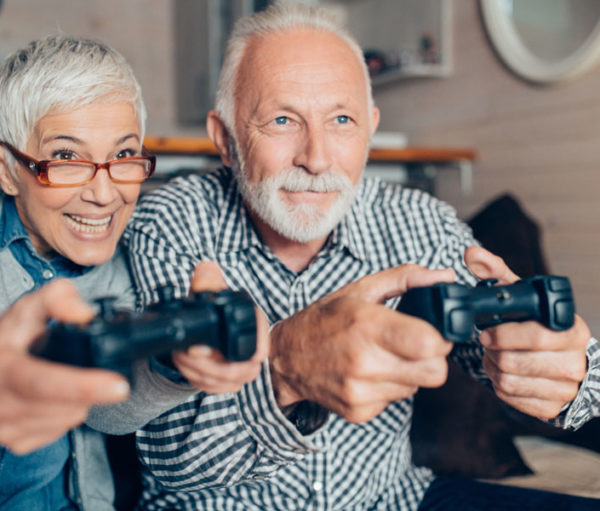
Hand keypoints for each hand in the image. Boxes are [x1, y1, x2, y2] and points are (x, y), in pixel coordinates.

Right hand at [0, 280, 129, 453]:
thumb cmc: (7, 338)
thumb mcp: (27, 308)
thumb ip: (58, 298)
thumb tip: (85, 314)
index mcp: (2, 367)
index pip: (44, 383)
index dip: (84, 386)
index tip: (119, 386)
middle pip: (64, 407)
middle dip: (91, 391)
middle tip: (108, 378)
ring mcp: (4, 427)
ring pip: (65, 420)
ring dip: (81, 403)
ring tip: (75, 380)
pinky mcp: (14, 442)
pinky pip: (58, 432)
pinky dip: (68, 415)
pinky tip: (61, 398)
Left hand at [171, 261, 268, 392]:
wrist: (212, 326)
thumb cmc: (215, 308)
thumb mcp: (210, 292)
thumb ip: (208, 281)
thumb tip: (206, 270)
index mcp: (258, 327)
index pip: (258, 350)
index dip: (230, 353)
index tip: (198, 349)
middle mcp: (257, 352)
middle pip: (236, 372)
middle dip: (203, 364)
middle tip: (182, 352)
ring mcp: (245, 370)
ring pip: (223, 383)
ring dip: (195, 371)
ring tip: (179, 355)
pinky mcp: (231, 383)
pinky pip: (215, 389)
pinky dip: (195, 379)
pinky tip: (184, 365)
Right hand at [269, 264, 455, 422]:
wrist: (284, 358)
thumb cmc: (323, 319)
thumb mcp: (359, 289)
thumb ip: (406, 278)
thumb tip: (445, 277)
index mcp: (366, 325)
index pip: (430, 344)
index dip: (441, 337)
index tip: (433, 329)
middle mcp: (364, 362)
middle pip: (435, 373)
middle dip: (433, 358)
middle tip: (415, 345)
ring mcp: (360, 391)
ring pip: (418, 386)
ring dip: (410, 371)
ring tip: (383, 355)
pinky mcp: (358, 411)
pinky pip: (396, 400)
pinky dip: (390, 386)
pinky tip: (369, 373)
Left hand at [465, 246, 589, 418]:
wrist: (560, 361)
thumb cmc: (534, 324)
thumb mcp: (520, 297)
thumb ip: (495, 273)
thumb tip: (471, 253)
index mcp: (572, 330)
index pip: (538, 336)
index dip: (505, 335)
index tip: (486, 332)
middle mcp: (575, 361)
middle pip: (518, 361)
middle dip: (494, 352)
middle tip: (486, 344)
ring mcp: (565, 387)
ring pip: (510, 381)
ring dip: (492, 367)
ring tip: (493, 356)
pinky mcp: (551, 407)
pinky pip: (511, 398)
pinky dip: (498, 384)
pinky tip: (501, 372)